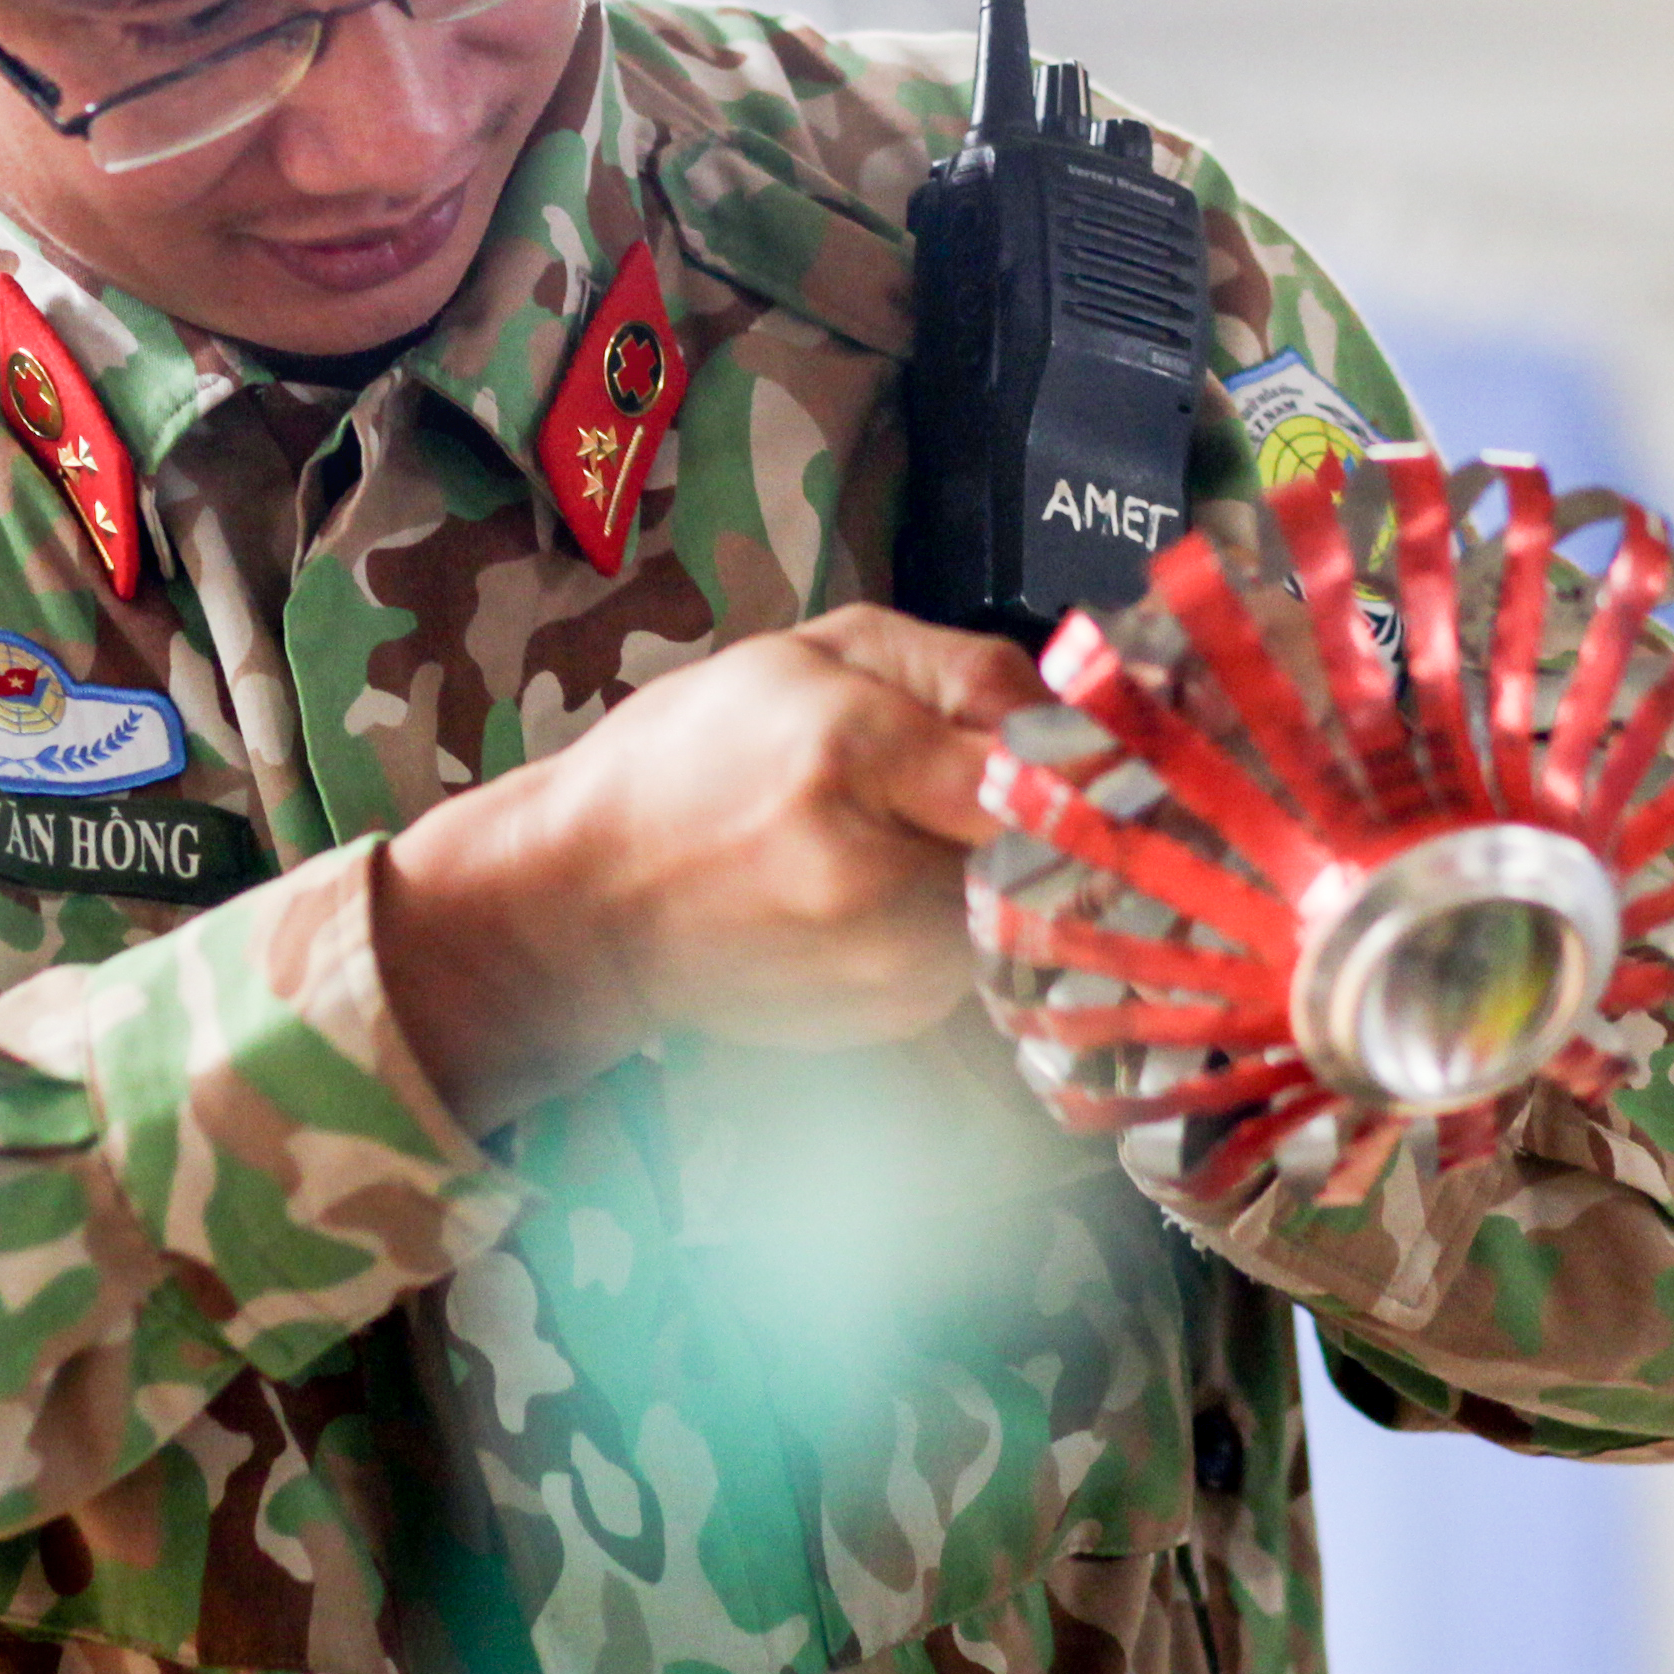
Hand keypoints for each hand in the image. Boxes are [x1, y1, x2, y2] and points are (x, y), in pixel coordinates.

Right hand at [371, 605, 1048, 1130]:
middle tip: (969, 776)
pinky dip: (953, 914)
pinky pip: (977, 950)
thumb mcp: (812, 654)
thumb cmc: (689, 759)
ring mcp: (887, 967)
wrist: (586, 902)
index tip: (1086, 741)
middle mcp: (877, 878)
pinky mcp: (893, 1019)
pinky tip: (876, 886)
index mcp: (851, 757)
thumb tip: (1076, 713)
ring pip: (1020, 901)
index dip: (1080, 754)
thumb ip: (960, 669)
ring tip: (902, 829)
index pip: (1042, 770)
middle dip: (1034, 807)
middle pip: (1048, 843)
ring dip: (992, 864)